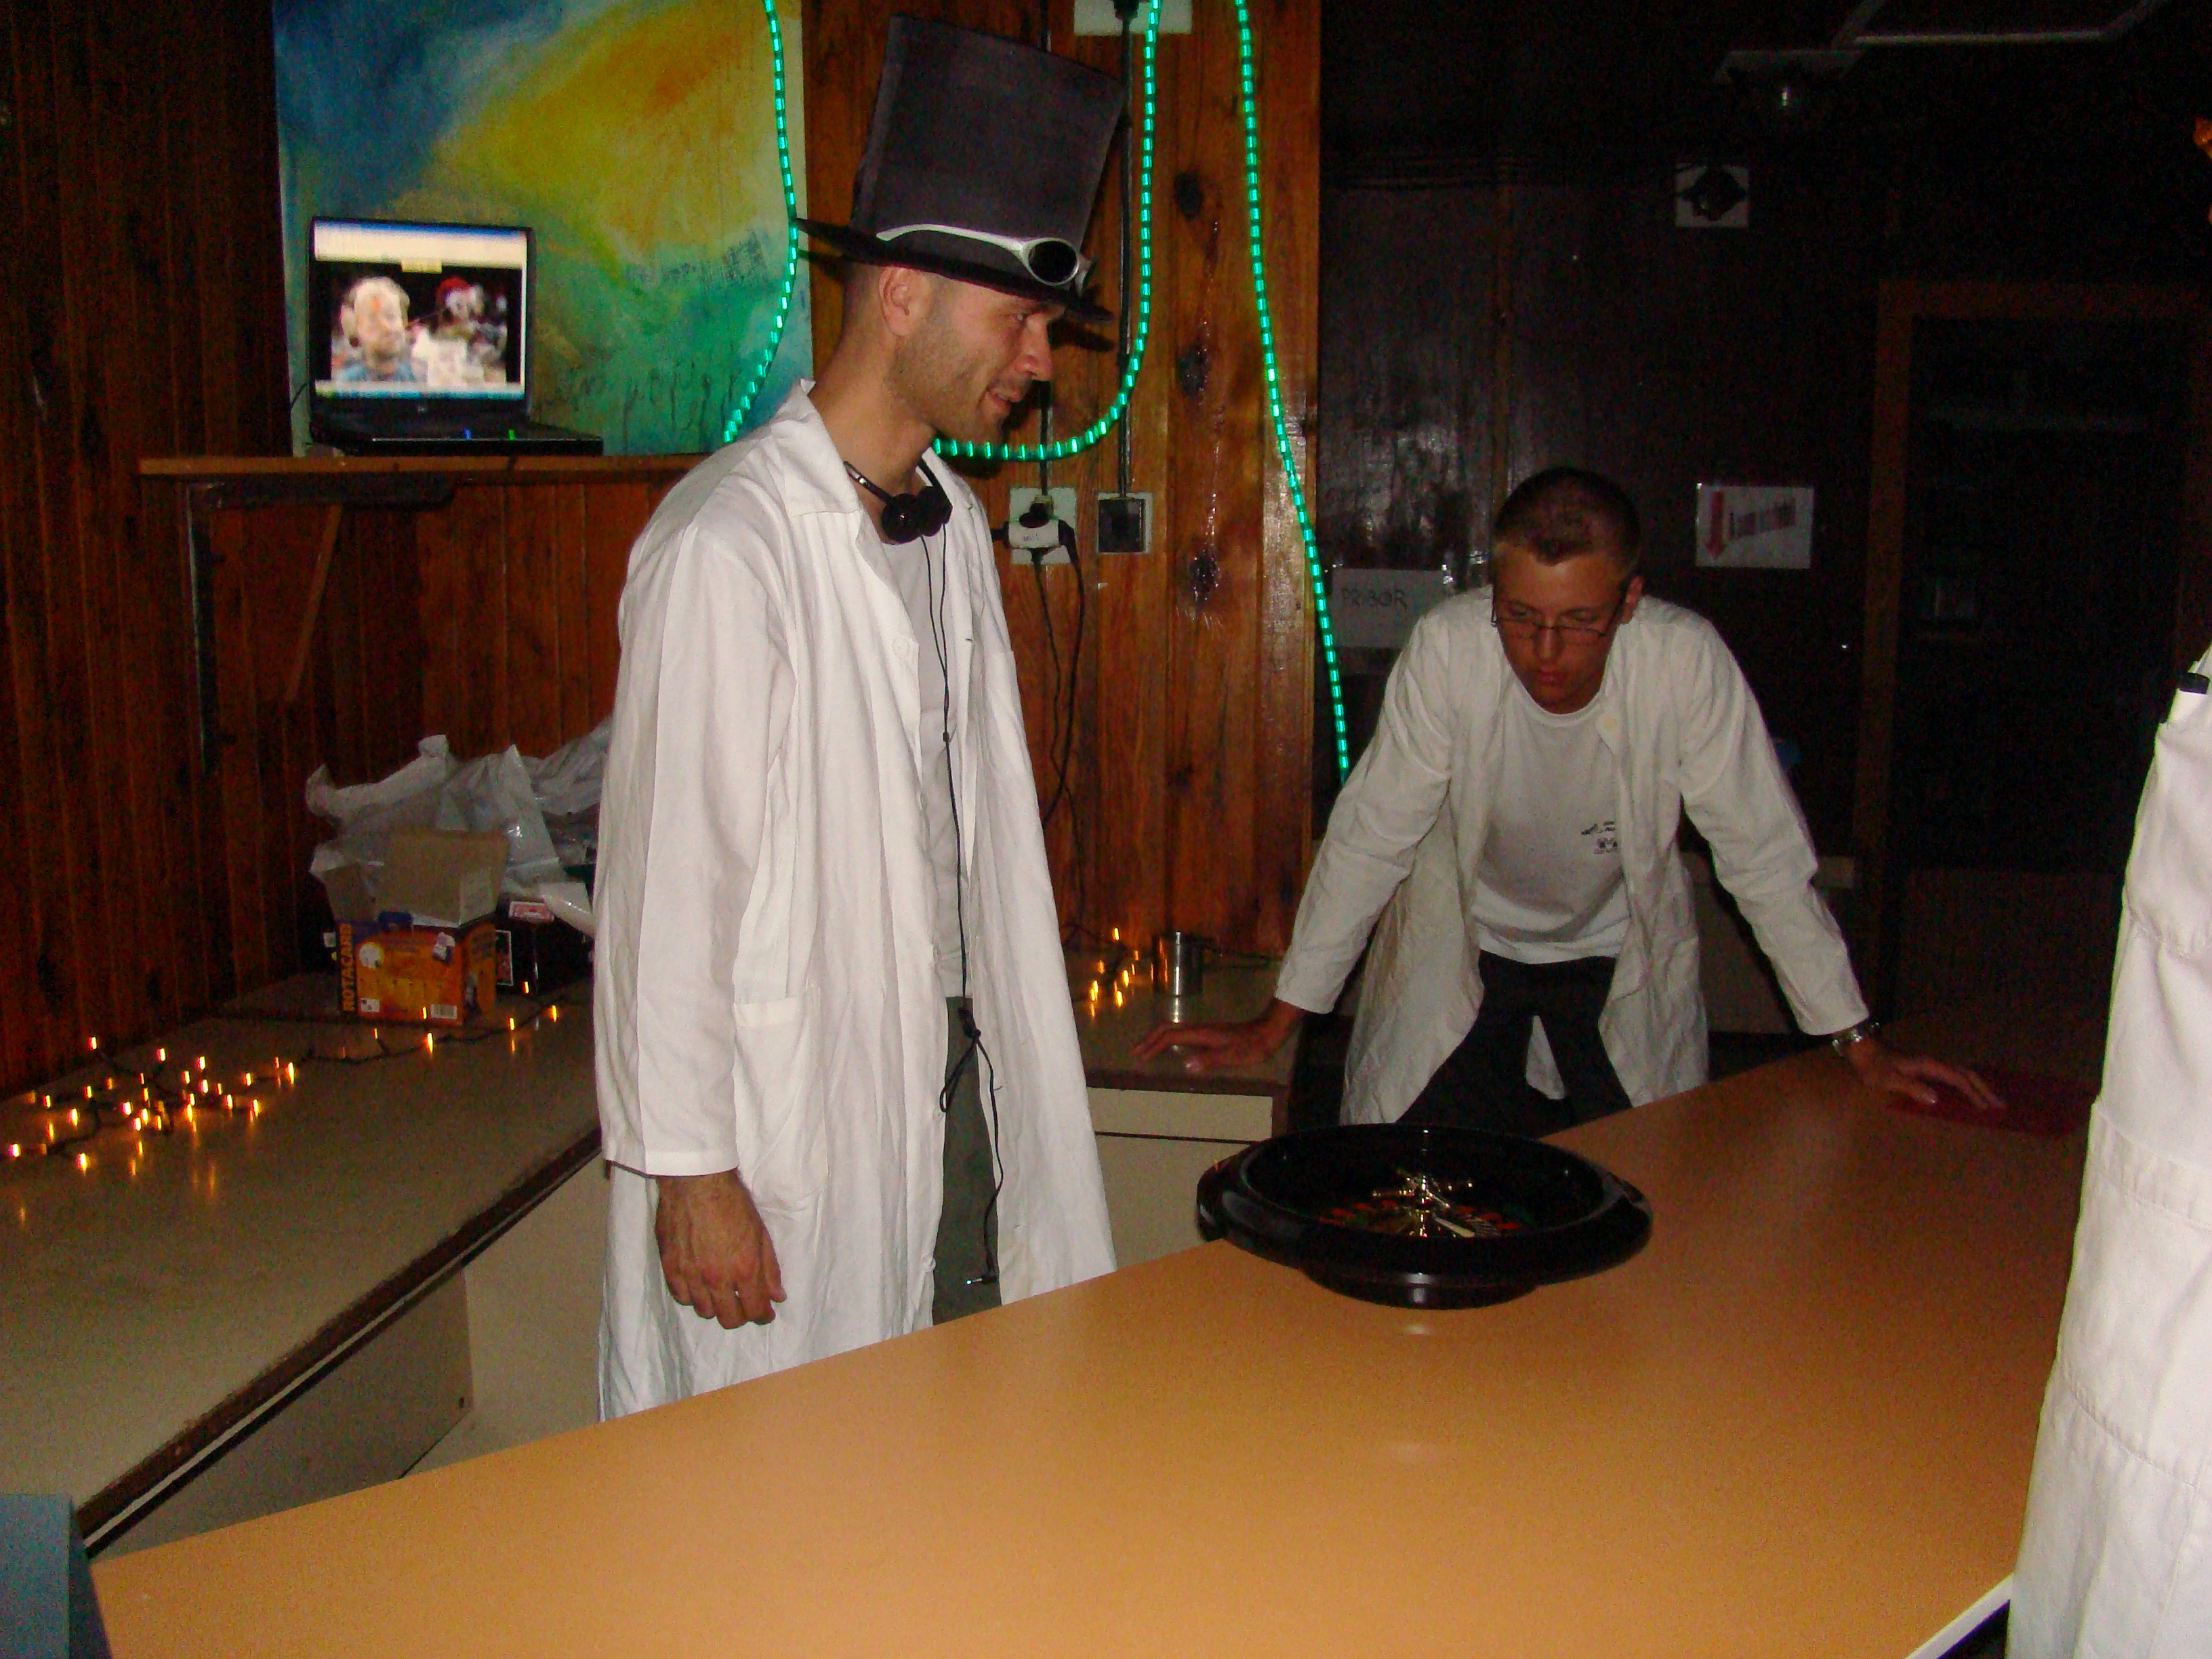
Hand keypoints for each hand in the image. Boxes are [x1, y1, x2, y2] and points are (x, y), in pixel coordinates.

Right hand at [654, 1169, 785, 1327]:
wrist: (696, 1182)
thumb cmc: (732, 1202)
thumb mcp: (761, 1233)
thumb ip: (770, 1269)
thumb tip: (777, 1296)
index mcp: (744, 1269)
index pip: (755, 1310)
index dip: (763, 1316)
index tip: (765, 1313)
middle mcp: (717, 1279)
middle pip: (729, 1319)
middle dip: (741, 1316)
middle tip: (744, 1305)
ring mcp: (691, 1275)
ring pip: (705, 1311)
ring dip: (716, 1307)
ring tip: (721, 1294)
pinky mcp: (670, 1268)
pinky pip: (682, 1297)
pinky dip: (693, 1296)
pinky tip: (699, 1286)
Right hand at [1131, 997, 1304, 1076]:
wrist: (1269, 1031)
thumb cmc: (1252, 1046)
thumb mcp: (1234, 1056)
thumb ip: (1210, 1060)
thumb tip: (1186, 1065)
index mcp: (1201, 1034)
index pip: (1170, 1037)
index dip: (1153, 1046)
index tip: (1139, 1057)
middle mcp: (1199, 1029)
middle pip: (1167, 1030)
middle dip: (1149, 1040)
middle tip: (1134, 1052)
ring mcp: (1204, 1030)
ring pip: (1173, 1030)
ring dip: (1157, 1039)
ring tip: (1146, 1050)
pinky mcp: (1209, 1034)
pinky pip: (1182, 1034)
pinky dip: (1169, 1040)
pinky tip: (1171, 1049)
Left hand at [1840, 1034, 2006, 1114]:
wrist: (1864, 1052)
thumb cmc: (1875, 1068)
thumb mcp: (1889, 1080)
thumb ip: (1911, 1088)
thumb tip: (1936, 1099)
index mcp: (1930, 1067)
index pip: (1959, 1080)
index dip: (1974, 1094)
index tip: (1987, 1109)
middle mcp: (1935, 1064)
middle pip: (1968, 1075)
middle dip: (1985, 1089)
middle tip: (2001, 1105)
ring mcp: (1932, 1065)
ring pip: (1963, 1074)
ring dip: (1979, 1086)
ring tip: (1992, 1100)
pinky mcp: (1928, 1069)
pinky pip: (1955, 1076)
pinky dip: (1967, 1084)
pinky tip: (1971, 1093)